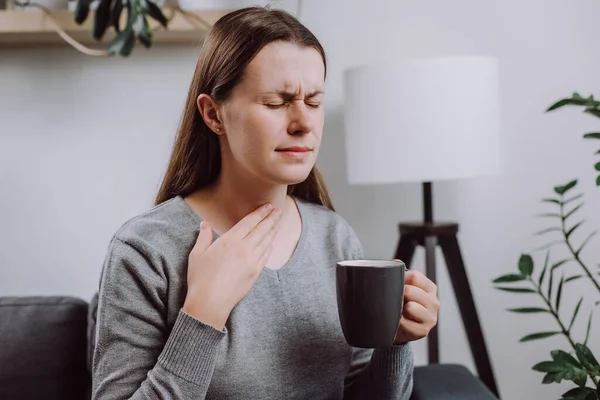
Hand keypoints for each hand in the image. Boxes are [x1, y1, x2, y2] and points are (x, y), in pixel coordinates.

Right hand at [183, 203, 282, 329]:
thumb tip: (204, 224)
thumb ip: (203, 237)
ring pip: (266, 242)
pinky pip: (265, 257)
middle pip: (262, 229)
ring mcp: (252, 261)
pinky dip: (269, 247)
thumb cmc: (200, 279)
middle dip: (271, 219)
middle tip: (278, 211)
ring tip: (277, 224)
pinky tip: (271, 243)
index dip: (260, 213)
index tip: (268, 207)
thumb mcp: (197, 254)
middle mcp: (244, 249)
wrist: (210, 303)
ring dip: (272, 231)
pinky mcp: (255, 273)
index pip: (249, 222)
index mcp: (230, 241)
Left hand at [393, 269, 439, 344]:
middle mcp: (434, 302)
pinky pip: (405, 322)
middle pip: (410, 291)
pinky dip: (398, 322)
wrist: (399, 328)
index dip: (401, 279)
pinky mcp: (423, 331)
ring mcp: (430, 318)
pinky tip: (400, 321)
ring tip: (400, 311)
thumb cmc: (402, 304)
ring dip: (399, 309)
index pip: (414, 277)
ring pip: (410, 307)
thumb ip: (400, 272)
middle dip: (399, 294)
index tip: (396, 285)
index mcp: (430, 288)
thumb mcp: (403, 286)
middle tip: (397, 300)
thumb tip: (396, 263)